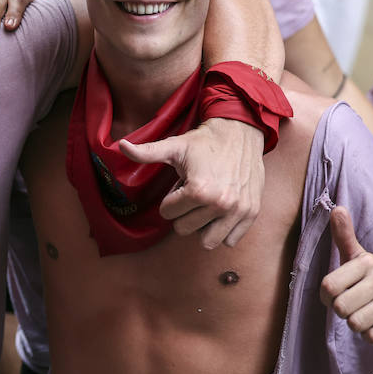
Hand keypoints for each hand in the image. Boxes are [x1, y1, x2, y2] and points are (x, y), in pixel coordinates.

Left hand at [118, 117, 263, 248]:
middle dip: (184, 213)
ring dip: (202, 226)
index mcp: (199, 190)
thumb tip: (121, 146)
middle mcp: (221, 204)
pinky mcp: (251, 213)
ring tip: (205, 205)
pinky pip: (230, 240)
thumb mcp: (174, 146)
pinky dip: (223, 230)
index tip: (179, 185)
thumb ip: (146, 152)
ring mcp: (238, 211)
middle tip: (193, 193)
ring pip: (207, 241)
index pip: (168, 214)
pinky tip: (220, 212)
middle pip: (184, 229)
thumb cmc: (204, 141)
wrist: (240, 132)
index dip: (169, 200)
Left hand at [321, 206, 372, 345]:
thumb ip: (344, 236)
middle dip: (343, 312)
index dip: (327, 296)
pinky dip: (371, 336)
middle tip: (357, 306)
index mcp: (367, 262)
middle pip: (340, 308)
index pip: (327, 287)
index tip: (339, 294)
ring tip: (368, 315)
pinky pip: (371, 337)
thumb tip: (336, 208)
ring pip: (354, 324)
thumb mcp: (361, 258)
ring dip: (357, 325)